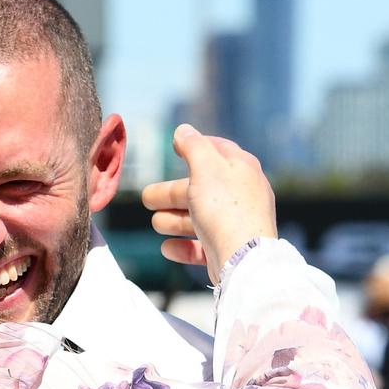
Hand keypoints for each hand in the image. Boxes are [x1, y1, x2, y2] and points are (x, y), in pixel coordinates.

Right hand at [142, 124, 276, 283]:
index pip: (218, 149)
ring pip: (198, 218)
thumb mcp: (206, 168)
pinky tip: (167, 247)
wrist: (242, 258)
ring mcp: (235, 224)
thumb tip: (183, 130)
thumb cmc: (224, 208)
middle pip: (200, 189)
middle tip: (146, 197)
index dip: (197, 145)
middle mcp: (241, 194)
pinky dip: (183, 246)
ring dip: (174, 220)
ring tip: (156, 222)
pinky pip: (201, 246)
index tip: (176, 146)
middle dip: (171, 192)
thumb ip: (193, 146)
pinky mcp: (227, 250)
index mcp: (241, 169)